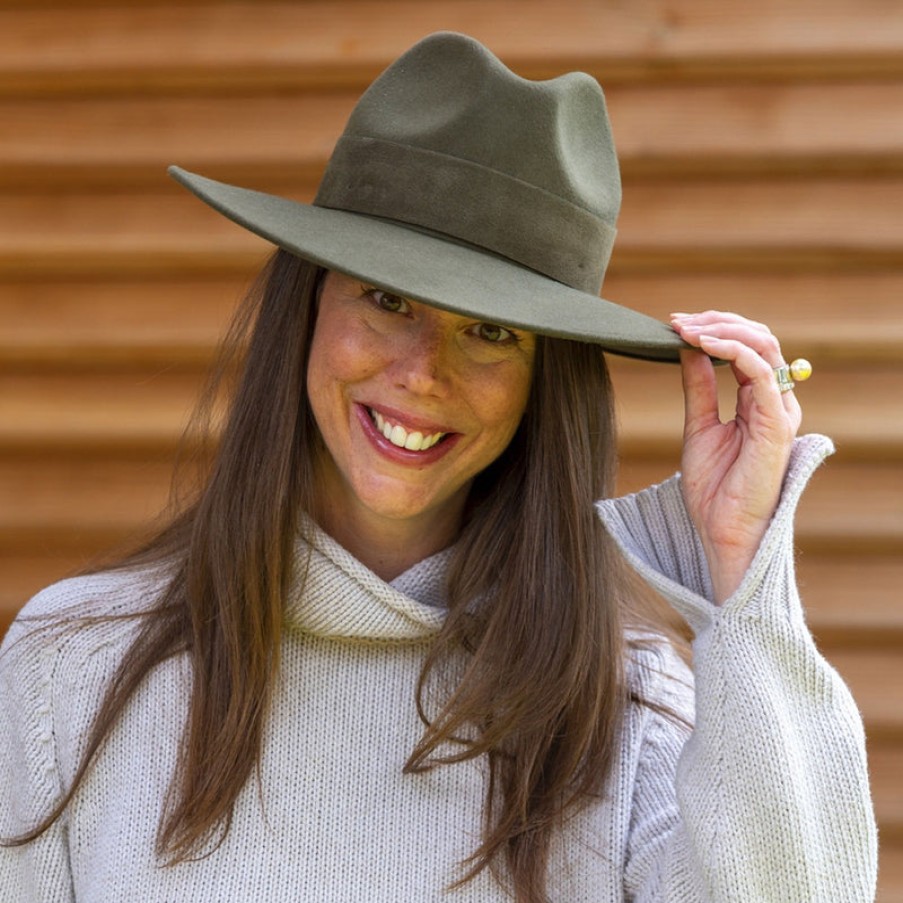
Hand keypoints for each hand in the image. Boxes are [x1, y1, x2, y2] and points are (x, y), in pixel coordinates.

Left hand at [670, 311, 801, 603]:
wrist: (721, 531)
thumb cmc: (714, 487)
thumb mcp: (698, 425)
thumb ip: (698, 386)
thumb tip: (687, 348)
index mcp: (758, 401)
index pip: (746, 347)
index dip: (713, 329)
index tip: (674, 324)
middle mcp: (774, 402)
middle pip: (759, 339)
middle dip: (718, 322)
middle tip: (679, 320)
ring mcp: (779, 412)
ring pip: (764, 347)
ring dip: (723, 330)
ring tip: (687, 328)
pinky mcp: (776, 425)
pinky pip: (761, 374)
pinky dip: (733, 351)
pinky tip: (704, 344)